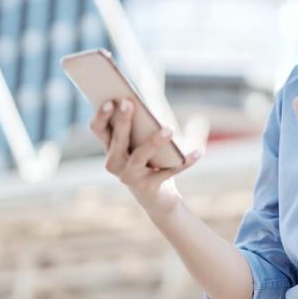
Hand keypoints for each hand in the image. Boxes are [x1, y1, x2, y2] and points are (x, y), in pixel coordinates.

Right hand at [88, 98, 201, 215]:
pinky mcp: (148, 187)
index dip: (101, 115)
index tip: (110, 100)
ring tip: (169, 128)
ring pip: (140, 156)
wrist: (157, 197)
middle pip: (118, 139)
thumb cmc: (150, 160)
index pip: (98, 129)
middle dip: (123, 120)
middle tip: (130, 102)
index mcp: (110, 147)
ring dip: (154, 141)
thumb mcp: (144, 141)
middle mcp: (114, 163)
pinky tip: (199, 152)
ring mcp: (129, 177)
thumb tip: (153, 105)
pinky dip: (185, 161)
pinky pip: (168, 171)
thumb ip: (144, 123)